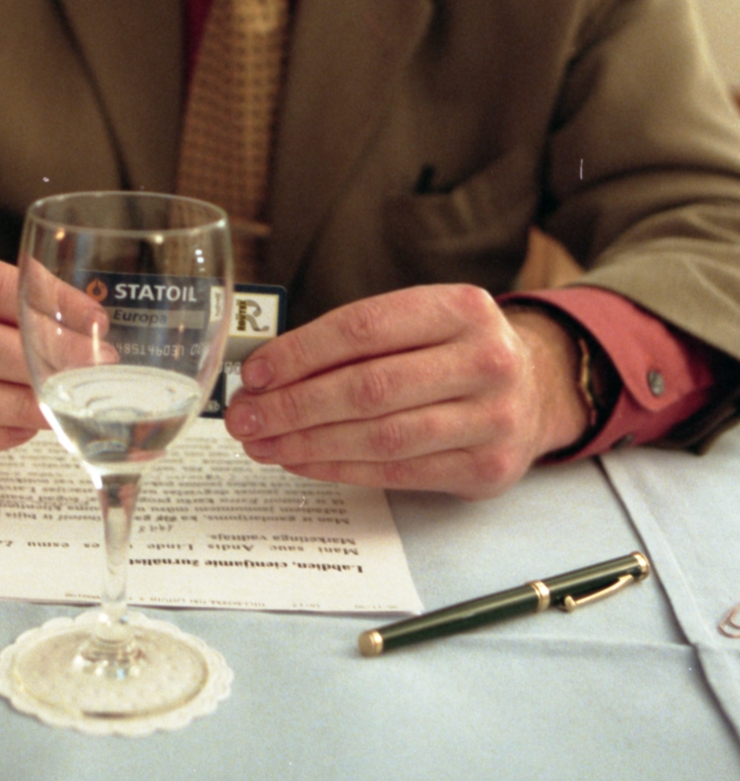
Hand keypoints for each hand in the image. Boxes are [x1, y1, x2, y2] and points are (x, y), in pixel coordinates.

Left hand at [223, 285, 589, 497]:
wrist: (537, 389)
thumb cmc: (455, 351)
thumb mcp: (421, 322)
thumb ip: (356, 340)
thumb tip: (266, 371)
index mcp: (462, 307)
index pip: (365, 328)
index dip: (302, 352)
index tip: (255, 372)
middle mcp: (485, 359)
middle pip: (370, 388)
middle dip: (294, 405)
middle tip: (243, 416)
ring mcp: (494, 418)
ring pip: (381, 437)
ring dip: (309, 443)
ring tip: (261, 442)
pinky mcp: (488, 469)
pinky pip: (398, 472)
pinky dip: (340, 468)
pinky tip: (301, 460)